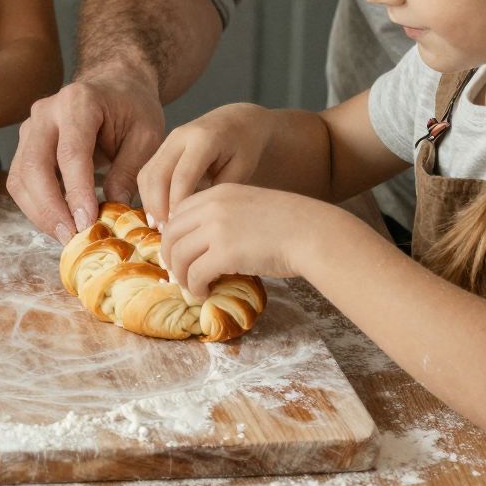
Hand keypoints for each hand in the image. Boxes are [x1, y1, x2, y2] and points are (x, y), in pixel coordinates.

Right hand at [7, 73, 164, 243]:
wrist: (115, 85)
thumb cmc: (133, 108)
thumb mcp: (147, 135)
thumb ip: (130, 170)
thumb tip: (113, 209)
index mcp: (79, 102)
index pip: (71, 153)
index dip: (77, 192)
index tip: (87, 223)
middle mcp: (46, 111)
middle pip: (35, 166)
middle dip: (50, 208)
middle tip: (71, 237)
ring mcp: (30, 127)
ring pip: (21, 178)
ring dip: (39, 213)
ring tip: (66, 235)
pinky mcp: (25, 145)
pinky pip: (20, 182)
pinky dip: (35, 207)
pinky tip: (58, 222)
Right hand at [137, 103, 273, 229]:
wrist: (238, 121)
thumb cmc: (245, 148)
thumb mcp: (241, 169)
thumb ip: (218, 190)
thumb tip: (193, 216)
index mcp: (204, 139)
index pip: (183, 175)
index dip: (177, 203)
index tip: (179, 225)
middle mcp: (180, 136)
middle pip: (158, 174)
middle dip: (158, 205)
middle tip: (165, 231)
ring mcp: (168, 141)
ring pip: (148, 174)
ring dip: (150, 201)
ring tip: (159, 226)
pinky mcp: (162, 148)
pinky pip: (148, 173)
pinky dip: (149, 195)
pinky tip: (158, 213)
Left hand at [160, 185, 320, 299]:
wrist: (314, 234)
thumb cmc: (292, 224)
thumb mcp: (252, 207)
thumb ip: (226, 217)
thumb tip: (207, 242)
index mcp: (219, 192)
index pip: (180, 212)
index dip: (174, 235)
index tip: (178, 252)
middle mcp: (213, 207)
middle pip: (172, 234)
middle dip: (171, 257)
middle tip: (178, 274)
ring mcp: (217, 229)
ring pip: (179, 256)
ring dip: (182, 276)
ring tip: (193, 287)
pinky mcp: (224, 254)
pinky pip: (195, 274)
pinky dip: (195, 287)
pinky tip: (204, 292)